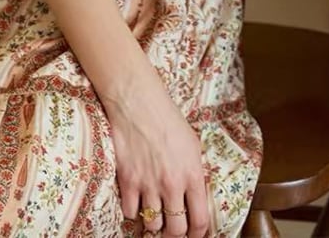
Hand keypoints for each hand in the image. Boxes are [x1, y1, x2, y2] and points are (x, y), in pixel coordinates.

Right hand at [103, 65, 210, 237]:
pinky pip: (131, 213)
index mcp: (192, 175)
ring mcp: (148, 185)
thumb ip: (195, 173)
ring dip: (154, 223)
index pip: (199, 221)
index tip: (195, 235)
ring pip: (152, 226)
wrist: (140, 104)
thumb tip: (196, 196)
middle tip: (172, 230)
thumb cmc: (169, 120)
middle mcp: (172, 185)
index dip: (198, 235)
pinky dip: (134, 211)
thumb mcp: (193, 145)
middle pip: (175, 231)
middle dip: (175, 234)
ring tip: (155, 214)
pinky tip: (137, 200)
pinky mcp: (128, 182)